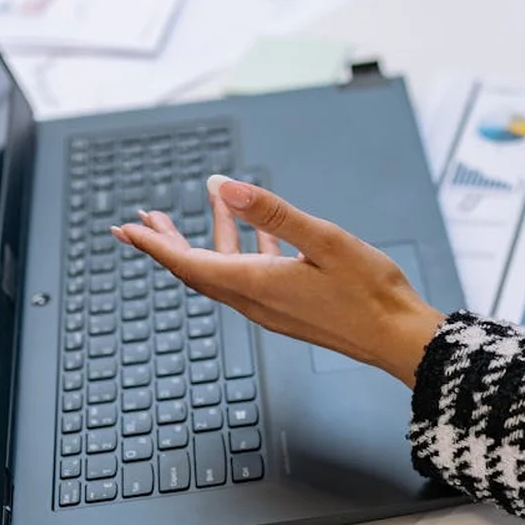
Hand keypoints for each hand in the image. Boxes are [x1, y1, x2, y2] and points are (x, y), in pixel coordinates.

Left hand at [110, 176, 445, 387]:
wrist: (398, 337)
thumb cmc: (370, 292)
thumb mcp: (324, 239)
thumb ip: (273, 212)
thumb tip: (223, 187)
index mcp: (257, 283)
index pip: (188, 263)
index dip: (153, 244)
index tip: (125, 229)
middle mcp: (256, 300)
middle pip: (196, 270)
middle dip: (166, 245)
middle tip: (140, 224)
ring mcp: (272, 308)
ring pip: (223, 273)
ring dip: (204, 244)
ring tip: (195, 215)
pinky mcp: (290, 310)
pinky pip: (251, 278)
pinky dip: (242, 252)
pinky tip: (257, 236)